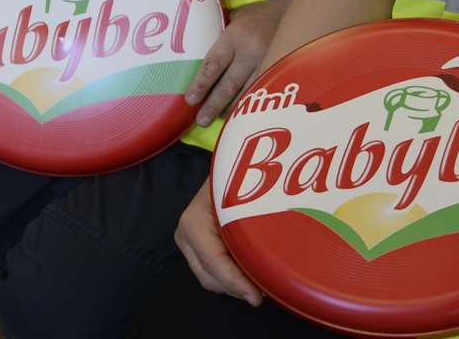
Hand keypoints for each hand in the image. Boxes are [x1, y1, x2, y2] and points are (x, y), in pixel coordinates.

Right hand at [174, 182, 262, 306]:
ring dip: (236, 285)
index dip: (236, 283)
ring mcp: (188, 242)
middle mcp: (185, 235)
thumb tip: (273, 262)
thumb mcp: (245, 197)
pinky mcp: (195, 247)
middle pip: (210, 277)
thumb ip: (253, 226)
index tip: (258, 297)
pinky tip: (251, 274)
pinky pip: (213, 272)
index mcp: (193, 223)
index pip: (214, 263)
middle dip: (237, 288)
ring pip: (211, 279)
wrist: (228, 161)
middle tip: (267, 291)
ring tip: (263, 282)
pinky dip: (232, 277)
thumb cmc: (238, 174)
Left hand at [184, 0, 288, 125]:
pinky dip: (250, 104)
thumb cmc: (259, 16)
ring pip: (247, 93)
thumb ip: (221, 37)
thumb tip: (198, 58)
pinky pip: (263, 92)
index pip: (214, 64)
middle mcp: (252, 50)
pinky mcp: (282, 71)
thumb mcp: (236, 18)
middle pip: (229, 84)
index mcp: (236, 35)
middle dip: (213, 104)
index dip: (201, 84)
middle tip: (201, 120)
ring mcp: (269, 62)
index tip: (191, 100)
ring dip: (231, 109)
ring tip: (217, 121)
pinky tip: (241, 113)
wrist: (297, 11)